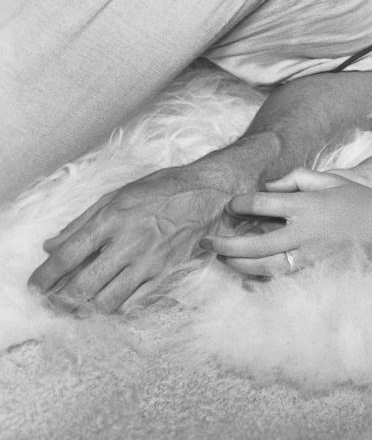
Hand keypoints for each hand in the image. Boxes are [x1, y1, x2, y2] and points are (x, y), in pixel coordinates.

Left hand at [28, 164, 235, 313]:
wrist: (207, 194)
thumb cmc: (162, 190)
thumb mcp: (118, 194)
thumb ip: (82, 221)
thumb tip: (52, 244)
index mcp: (112, 219)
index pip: (68, 255)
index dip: (45, 276)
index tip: (35, 286)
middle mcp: (127, 243)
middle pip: (82, 286)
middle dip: (59, 300)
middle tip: (51, 303)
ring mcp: (147, 262)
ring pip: (105, 302)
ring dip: (84, 310)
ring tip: (75, 308)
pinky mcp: (164, 274)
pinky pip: (132, 304)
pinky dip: (114, 309)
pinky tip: (106, 304)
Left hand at [204, 167, 371, 278]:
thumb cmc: (359, 202)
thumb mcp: (331, 179)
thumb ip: (297, 179)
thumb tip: (268, 188)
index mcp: (307, 206)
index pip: (262, 204)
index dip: (241, 203)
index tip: (231, 204)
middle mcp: (304, 234)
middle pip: (255, 242)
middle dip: (227, 243)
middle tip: (208, 241)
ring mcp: (308, 258)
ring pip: (264, 267)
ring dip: (239, 264)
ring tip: (223, 259)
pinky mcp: (314, 274)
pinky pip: (280, 281)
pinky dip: (260, 282)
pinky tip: (247, 279)